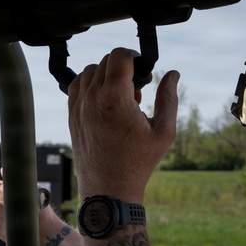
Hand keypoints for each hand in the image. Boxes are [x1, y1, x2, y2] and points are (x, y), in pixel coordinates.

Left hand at [68, 48, 178, 202]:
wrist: (108, 190)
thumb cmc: (138, 164)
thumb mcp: (163, 132)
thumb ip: (168, 98)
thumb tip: (173, 74)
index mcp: (114, 99)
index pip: (119, 55)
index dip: (135, 58)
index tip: (144, 75)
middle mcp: (92, 99)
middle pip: (106, 61)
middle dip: (124, 69)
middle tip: (137, 91)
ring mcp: (78, 107)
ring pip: (90, 71)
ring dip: (106, 76)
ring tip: (121, 97)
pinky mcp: (72, 117)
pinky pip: (77, 86)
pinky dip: (91, 85)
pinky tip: (105, 101)